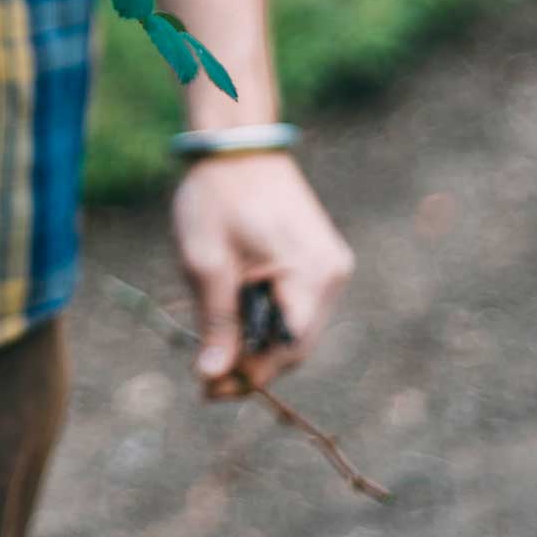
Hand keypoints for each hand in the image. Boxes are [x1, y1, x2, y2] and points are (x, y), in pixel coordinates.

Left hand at [172, 150, 352, 396]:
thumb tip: (213, 377)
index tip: (209, 392)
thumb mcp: (206, 262)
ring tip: (214, 352)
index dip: (250, 378)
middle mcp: (331, 274)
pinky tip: (234, 321)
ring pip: (294, 327)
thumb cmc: (217, 196)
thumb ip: (216, 322)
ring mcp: (328, 264)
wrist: (236, 145)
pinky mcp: (317, 256)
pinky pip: (294, 303)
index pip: (287, 351)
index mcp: (310, 275)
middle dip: (253, 366)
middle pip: (295, 344)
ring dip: (258, 344)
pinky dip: (266, 318)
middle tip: (206, 381)